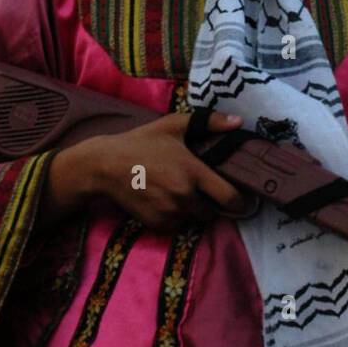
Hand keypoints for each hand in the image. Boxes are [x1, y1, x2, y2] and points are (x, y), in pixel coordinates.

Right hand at [85, 110, 252, 231]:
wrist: (106, 165)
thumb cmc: (143, 141)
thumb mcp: (175, 125)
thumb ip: (210, 122)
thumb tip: (239, 121)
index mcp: (193, 172)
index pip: (229, 197)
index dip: (239, 201)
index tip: (240, 199)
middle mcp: (184, 196)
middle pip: (212, 211)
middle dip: (210, 203)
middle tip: (201, 189)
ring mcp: (170, 212)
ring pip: (193, 219)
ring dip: (192, 210)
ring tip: (178, 191)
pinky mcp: (157, 224)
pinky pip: (176, 225)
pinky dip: (175, 217)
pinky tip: (163, 199)